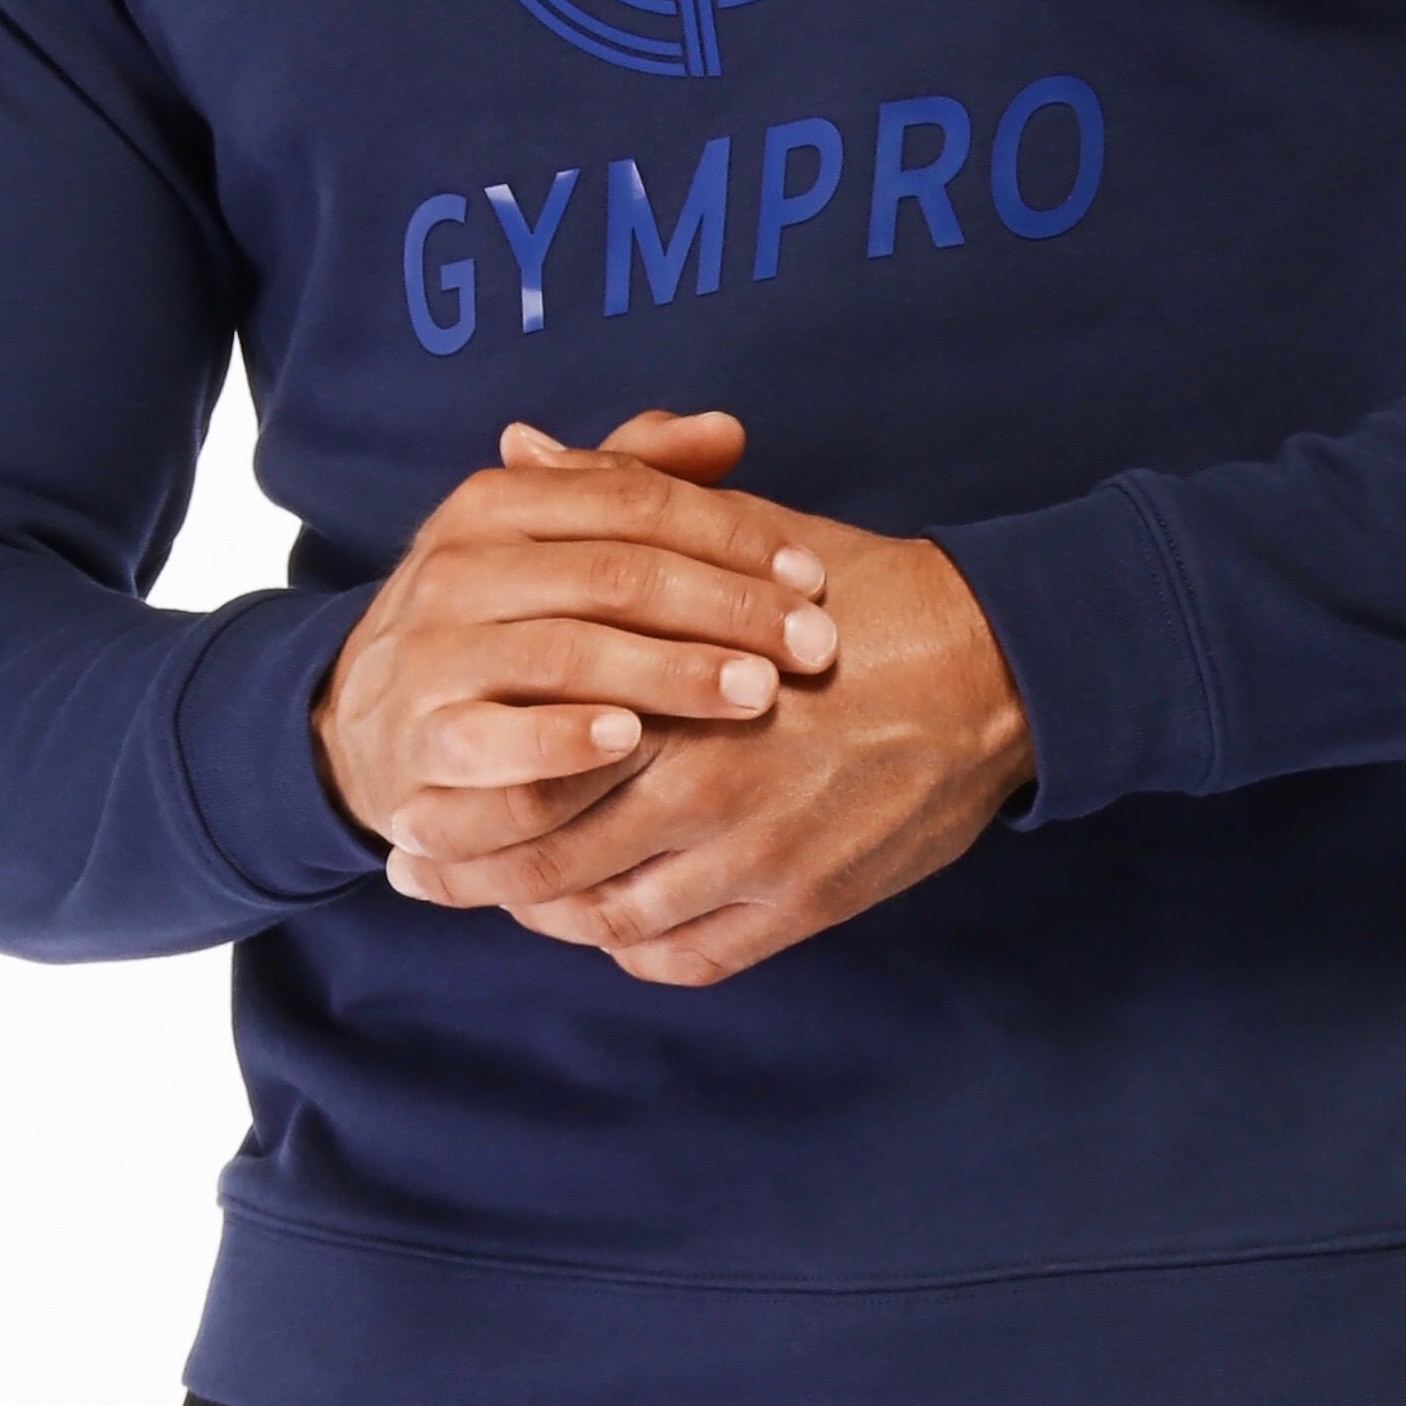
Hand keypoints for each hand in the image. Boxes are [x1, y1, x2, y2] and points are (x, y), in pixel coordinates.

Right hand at [316, 412, 838, 849]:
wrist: (366, 723)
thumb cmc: (494, 624)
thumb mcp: (545, 538)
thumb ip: (633, 479)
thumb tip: (727, 430)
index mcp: (495, 505)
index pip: (632, 501)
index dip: (732, 534)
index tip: (813, 575)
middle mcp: (459, 572)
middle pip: (614, 576)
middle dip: (727, 610)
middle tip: (814, 646)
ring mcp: (432, 659)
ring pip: (567, 657)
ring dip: (670, 676)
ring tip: (756, 694)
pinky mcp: (419, 746)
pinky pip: (498, 747)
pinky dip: (564, 745)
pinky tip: (631, 746)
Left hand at [387, 427, 1032, 988]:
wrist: (996, 672)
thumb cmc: (859, 594)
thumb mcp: (737, 527)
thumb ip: (616, 495)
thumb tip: (516, 448)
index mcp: (678, 690)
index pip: (531, 760)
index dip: (457, 791)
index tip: (409, 795)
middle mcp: (707, 783)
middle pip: (549, 858)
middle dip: (473, 871)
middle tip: (422, 869)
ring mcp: (756, 857)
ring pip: (608, 918)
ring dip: (547, 913)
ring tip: (510, 895)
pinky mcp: (803, 905)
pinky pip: (686, 957)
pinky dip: (632, 949)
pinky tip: (607, 924)